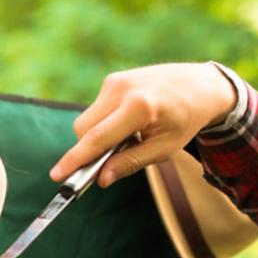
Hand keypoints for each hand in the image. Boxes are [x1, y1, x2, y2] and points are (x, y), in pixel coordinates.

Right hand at [51, 62, 235, 187]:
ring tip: (127, 140)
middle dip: (86, 149)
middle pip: (83, 128)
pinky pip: (96, 109)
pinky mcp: (113, 79)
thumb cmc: (185, 119)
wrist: (200, 85)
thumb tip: (101, 178)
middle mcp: (122, 90)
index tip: (57, 175)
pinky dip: (104, 123)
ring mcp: (115, 81)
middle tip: (101, 166)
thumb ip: (130, 163)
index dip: (74, 159)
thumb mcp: (164, 148)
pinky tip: (127, 124)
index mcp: (139, 108)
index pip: (97, 139)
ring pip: (87, 119)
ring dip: (97, 136)